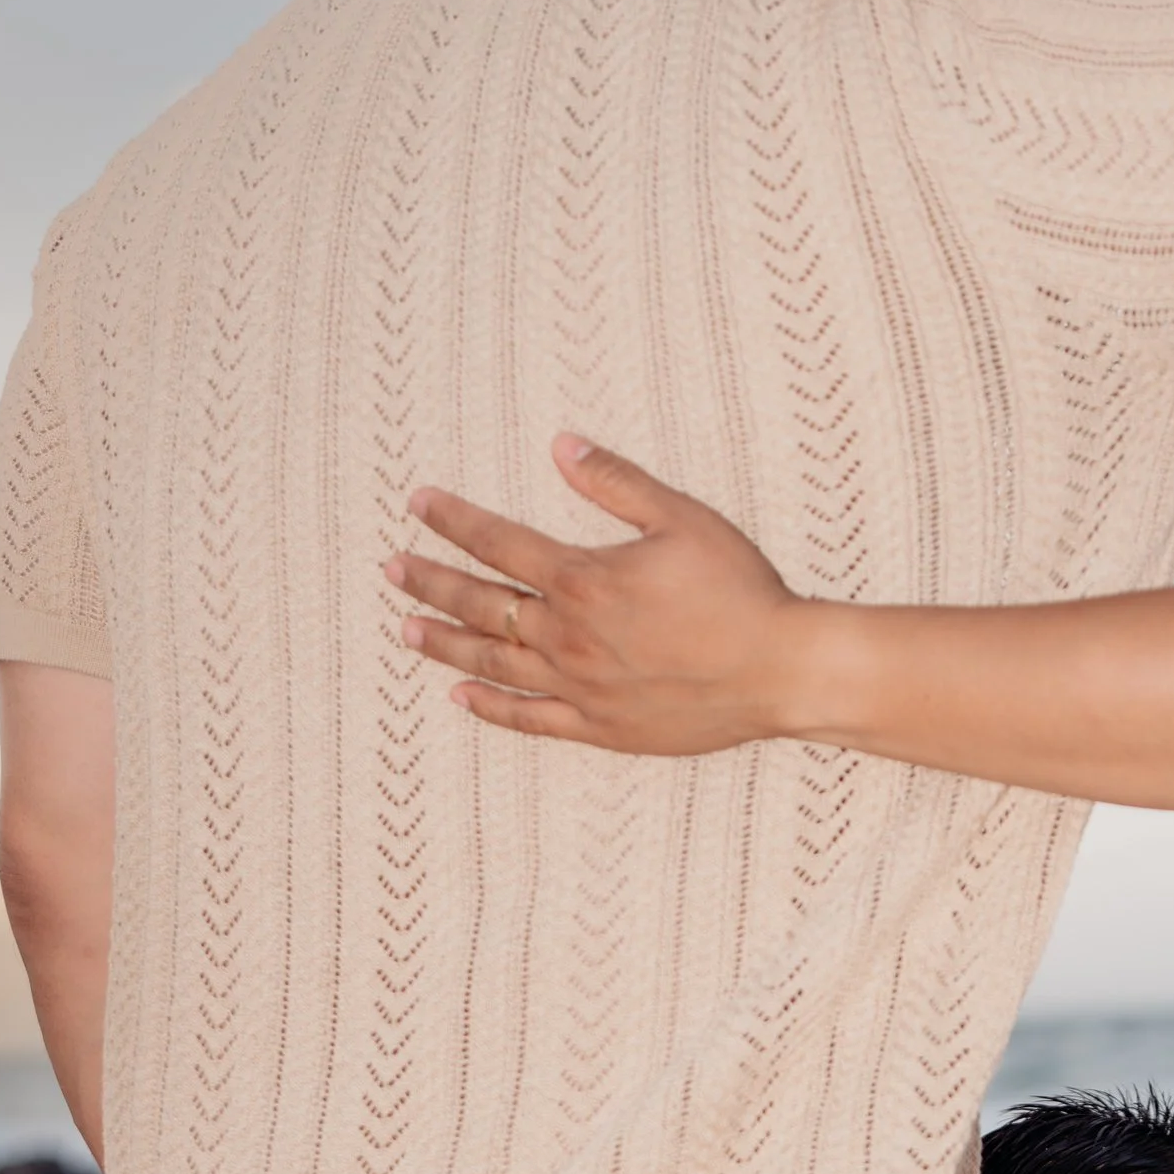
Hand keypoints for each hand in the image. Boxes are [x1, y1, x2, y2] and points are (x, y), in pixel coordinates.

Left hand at [387, 435, 805, 749]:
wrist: (781, 672)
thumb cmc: (740, 591)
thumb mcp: (683, 518)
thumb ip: (616, 483)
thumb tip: (561, 447)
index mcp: (584, 579)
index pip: (497, 542)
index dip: (452, 519)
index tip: (418, 503)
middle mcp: (567, 636)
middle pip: (479, 604)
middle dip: (430, 582)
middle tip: (393, 568)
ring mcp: (579, 687)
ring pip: (492, 662)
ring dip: (444, 642)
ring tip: (406, 629)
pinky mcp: (599, 727)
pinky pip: (529, 719)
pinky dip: (490, 705)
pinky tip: (461, 694)